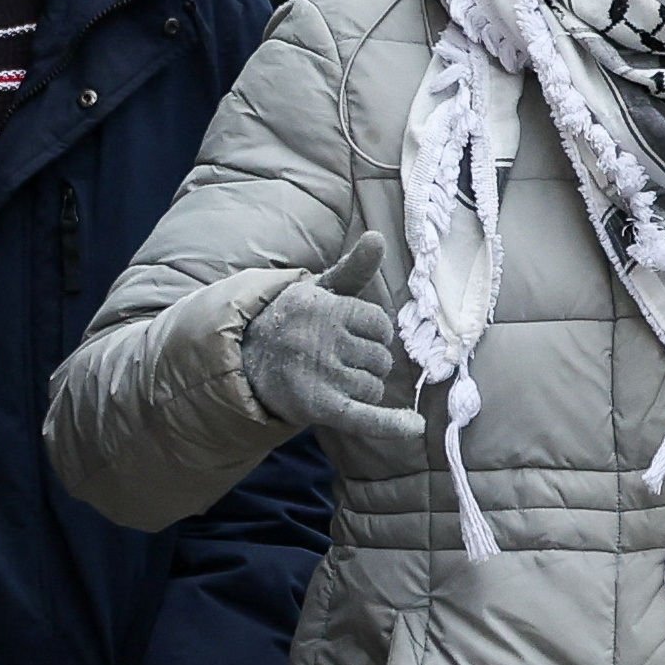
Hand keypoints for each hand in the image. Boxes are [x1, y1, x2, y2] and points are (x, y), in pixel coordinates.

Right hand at [237, 232, 426, 442]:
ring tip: (333, 377)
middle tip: (338, 358)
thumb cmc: (297, 321)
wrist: (249, 361)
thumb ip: (354, 267)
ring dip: (363, 386)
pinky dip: (392, 425)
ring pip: (374, 386)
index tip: (352, 334)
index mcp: (324, 308)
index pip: (379, 324)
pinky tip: (415, 427)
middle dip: (368, 360)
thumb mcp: (320, 289)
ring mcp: (319, 375)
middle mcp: (320, 340)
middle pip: (380, 357)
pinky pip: (365, 417)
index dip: (372, 333)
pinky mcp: (317, 406)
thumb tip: (378, 237)